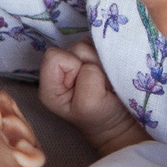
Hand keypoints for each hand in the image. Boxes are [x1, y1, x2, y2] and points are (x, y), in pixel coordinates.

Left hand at [38, 40, 148, 155]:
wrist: (117, 122)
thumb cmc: (100, 117)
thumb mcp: (89, 105)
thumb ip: (87, 80)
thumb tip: (93, 61)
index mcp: (49, 85)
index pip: (55, 57)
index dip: (74, 67)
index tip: (86, 85)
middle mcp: (59, 70)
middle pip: (74, 49)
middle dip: (91, 64)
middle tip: (100, 85)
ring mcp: (76, 62)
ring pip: (89, 45)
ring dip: (101, 61)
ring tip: (105, 81)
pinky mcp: (91, 57)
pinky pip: (100, 45)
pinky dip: (107, 58)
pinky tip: (108, 74)